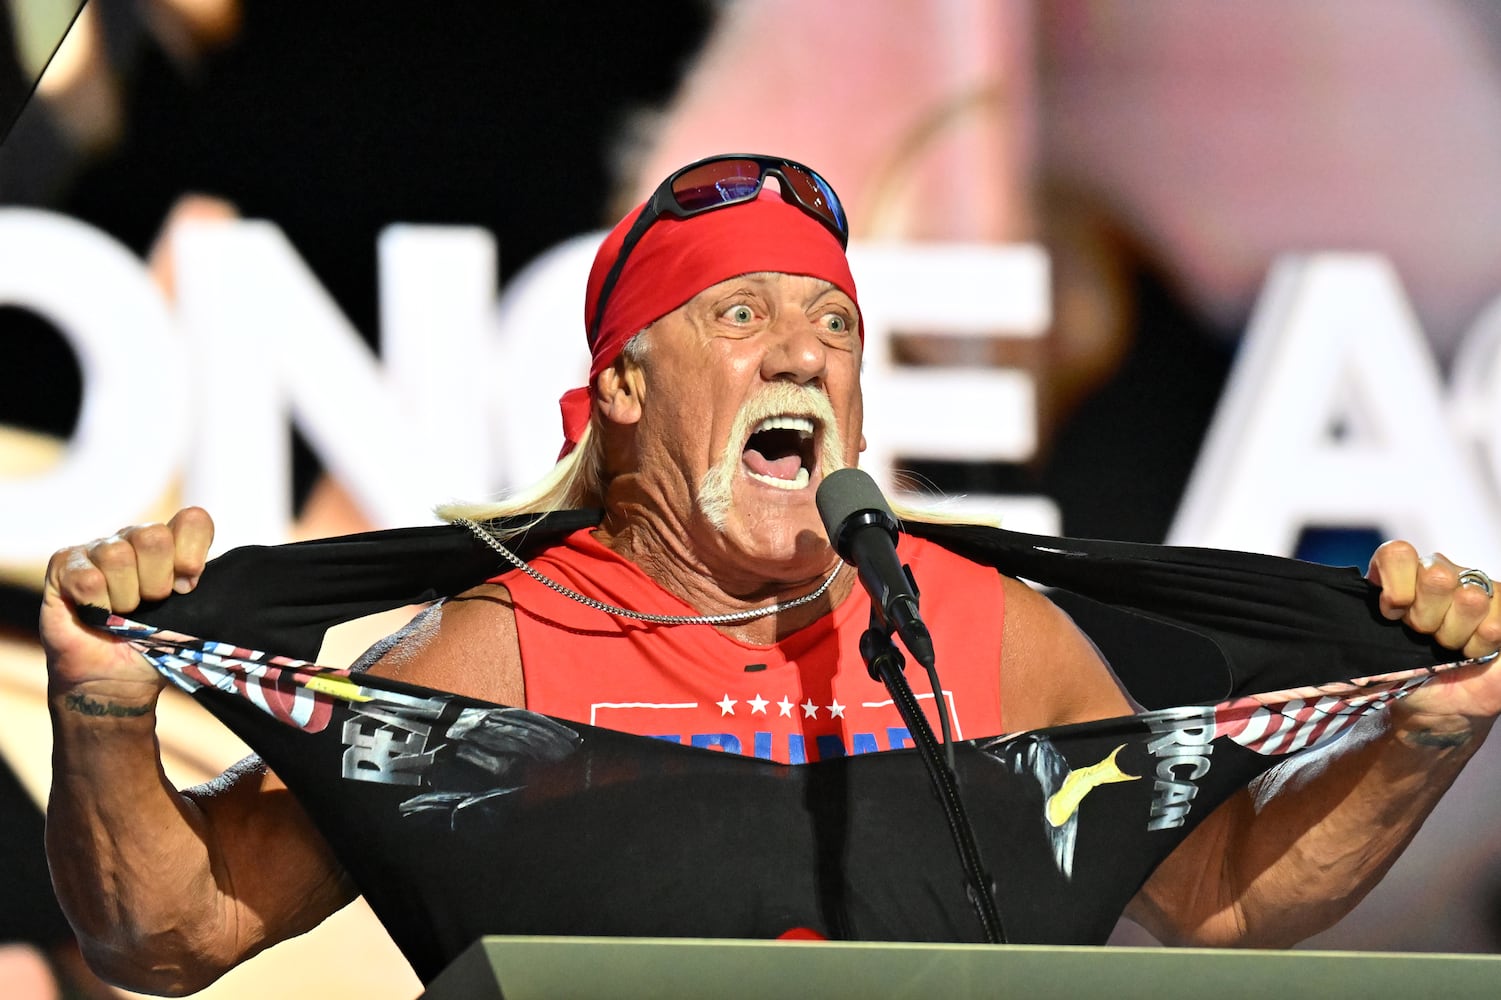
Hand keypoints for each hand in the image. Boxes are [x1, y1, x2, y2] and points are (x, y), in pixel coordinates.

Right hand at [40, 507, 214, 700]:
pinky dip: (95, 604)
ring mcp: (99, 548)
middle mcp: (135, 540)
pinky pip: (86, 577)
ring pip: (117, 555)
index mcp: (173, 546)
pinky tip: (95, 613)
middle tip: (151, 605)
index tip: (186, 587)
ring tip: (122, 615)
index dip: (192, 554)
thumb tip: (200, 580)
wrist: (111, 679)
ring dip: (124, 598)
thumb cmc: (153, 646)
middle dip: (156, 582)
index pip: (193, 520)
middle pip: (153, 536)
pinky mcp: (64, 564)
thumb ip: (204, 594)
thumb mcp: (189, 621)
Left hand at [1367, 541, 1500, 723]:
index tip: (1392, 614)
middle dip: (1426, 618)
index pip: (1398, 554)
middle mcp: (1436, 573)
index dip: (1396, 588)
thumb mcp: (1372, 654)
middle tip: (1423, 635)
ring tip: (1447, 645)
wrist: (1438, 705)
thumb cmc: (1403, 675)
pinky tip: (1471, 650)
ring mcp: (1473, 588)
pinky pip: (1495, 622)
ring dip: (1454, 634)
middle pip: (1436, 576)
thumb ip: (1360, 635)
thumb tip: (1334, 634)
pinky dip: (1480, 644)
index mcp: (1400, 575)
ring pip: (1470, 598)